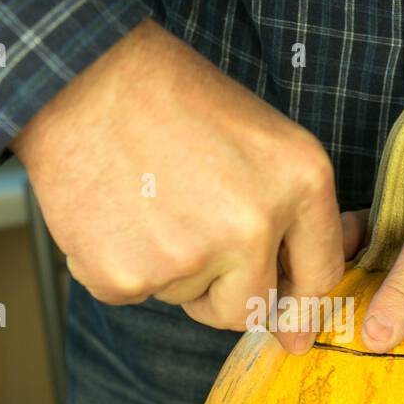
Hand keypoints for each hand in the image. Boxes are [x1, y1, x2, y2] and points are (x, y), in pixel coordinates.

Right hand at [10, 18, 345, 352]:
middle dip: (223, 294)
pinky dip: (119, 263)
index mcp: (302, 182)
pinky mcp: (126, 277)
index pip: (321, 276)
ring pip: (186, 298)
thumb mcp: (260, 140)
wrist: (82, 77)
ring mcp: (189, 257)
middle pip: (248, 309)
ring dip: (168, 267)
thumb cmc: (172, 99)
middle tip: (192, 242)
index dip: (301, 303)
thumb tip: (301, 326)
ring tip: (147, 201)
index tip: (289, 323)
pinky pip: (132, 292)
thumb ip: (290, 220)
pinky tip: (112, 211)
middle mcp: (253, 226)